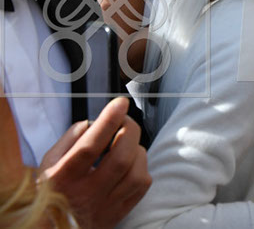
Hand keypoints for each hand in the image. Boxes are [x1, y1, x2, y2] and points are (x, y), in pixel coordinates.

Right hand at [40, 97, 150, 228]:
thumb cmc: (52, 193)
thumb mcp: (47, 165)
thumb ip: (68, 141)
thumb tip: (92, 122)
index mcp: (64, 178)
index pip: (90, 146)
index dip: (108, 121)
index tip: (120, 103)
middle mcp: (86, 194)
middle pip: (121, 158)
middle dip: (129, 131)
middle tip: (125, 121)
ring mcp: (106, 206)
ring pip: (136, 173)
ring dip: (137, 151)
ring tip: (126, 145)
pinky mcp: (119, 213)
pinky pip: (142, 187)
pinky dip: (142, 168)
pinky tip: (131, 163)